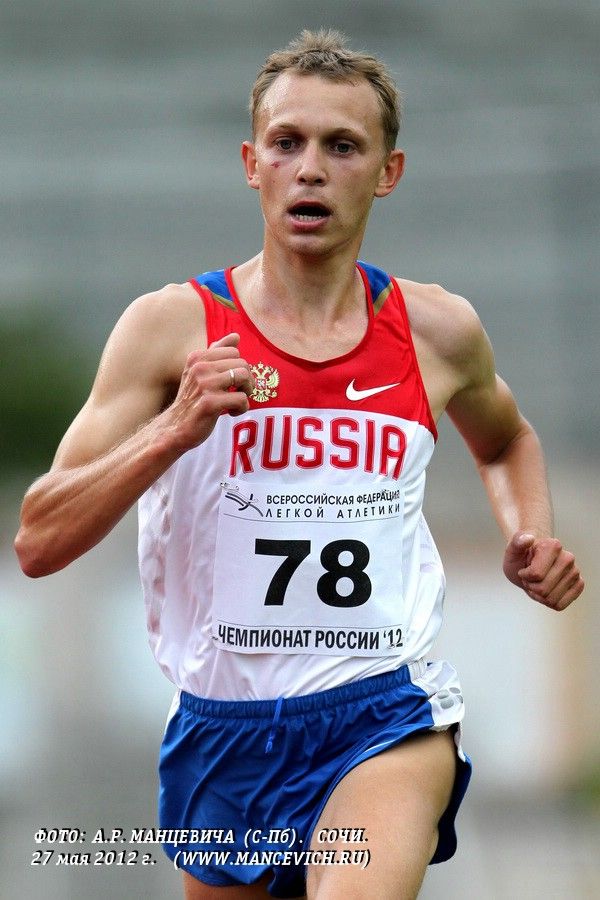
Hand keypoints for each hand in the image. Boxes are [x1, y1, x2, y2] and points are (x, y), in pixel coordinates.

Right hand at [163, 333, 253, 451]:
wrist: (175, 427)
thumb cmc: (192, 399)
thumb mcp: (199, 372)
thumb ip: (216, 353)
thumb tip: (236, 336)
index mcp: (198, 357)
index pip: (234, 351)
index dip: (238, 367)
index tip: (231, 382)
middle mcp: (199, 367)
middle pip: (242, 363)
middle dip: (246, 380)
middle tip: (237, 393)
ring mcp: (204, 385)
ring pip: (244, 376)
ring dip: (247, 392)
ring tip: (236, 401)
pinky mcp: (210, 403)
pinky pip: (241, 398)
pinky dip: (242, 408)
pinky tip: (231, 413)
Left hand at [503, 532, 583, 610]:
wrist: (530, 563)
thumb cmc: (521, 557)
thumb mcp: (512, 550)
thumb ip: (516, 542)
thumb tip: (528, 538)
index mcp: (553, 546)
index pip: (536, 575)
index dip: (525, 576)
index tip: (524, 569)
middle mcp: (568, 558)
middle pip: (543, 589)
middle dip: (531, 587)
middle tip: (530, 577)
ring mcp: (575, 572)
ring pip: (551, 599)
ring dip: (539, 595)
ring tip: (538, 582)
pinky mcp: (578, 585)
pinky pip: (560, 605)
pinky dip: (548, 602)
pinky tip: (546, 590)